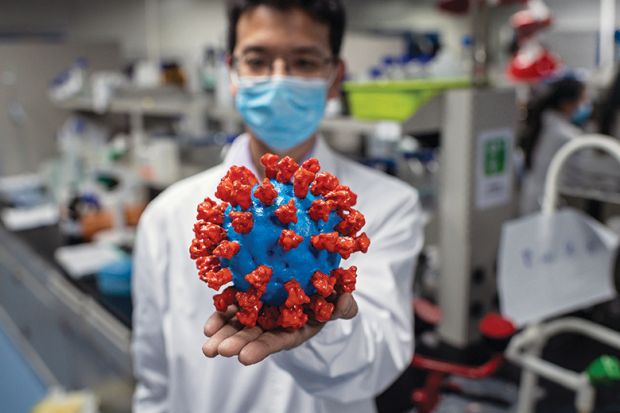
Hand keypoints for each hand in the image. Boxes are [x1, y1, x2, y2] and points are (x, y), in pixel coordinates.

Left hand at [202, 293, 357, 364]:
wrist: (315, 281)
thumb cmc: (330, 295)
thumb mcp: (340, 301)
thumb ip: (344, 305)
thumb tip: (347, 301)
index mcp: (295, 328)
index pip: (277, 341)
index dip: (261, 348)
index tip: (243, 358)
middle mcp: (274, 323)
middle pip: (253, 336)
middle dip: (235, 344)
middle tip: (218, 350)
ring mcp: (259, 310)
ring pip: (238, 325)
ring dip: (222, 334)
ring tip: (208, 345)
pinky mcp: (248, 295)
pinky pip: (232, 306)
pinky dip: (220, 315)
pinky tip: (209, 324)